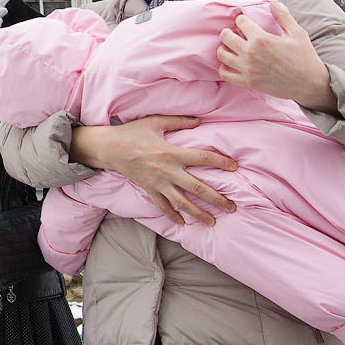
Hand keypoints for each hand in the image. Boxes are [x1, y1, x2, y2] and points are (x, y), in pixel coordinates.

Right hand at [71, 116, 238, 226]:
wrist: (109, 147)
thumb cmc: (132, 132)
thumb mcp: (156, 122)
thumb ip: (179, 121)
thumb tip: (200, 120)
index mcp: (172, 152)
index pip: (203, 157)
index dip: (221, 162)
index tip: (235, 167)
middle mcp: (168, 171)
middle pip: (198, 188)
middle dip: (217, 199)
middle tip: (232, 207)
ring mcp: (158, 183)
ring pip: (182, 203)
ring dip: (199, 214)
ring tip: (213, 222)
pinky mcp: (149, 189)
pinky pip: (162, 206)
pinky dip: (172, 216)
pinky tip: (183, 224)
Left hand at [217, 4, 334, 111]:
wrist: (310, 84)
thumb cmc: (305, 57)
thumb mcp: (297, 33)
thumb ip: (283, 16)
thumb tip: (273, 2)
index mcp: (262, 39)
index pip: (240, 21)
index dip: (242, 19)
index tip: (246, 22)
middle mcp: (251, 53)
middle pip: (225, 36)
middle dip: (229, 31)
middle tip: (236, 33)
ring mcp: (248, 69)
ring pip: (222, 54)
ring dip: (225, 48)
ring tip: (233, 47)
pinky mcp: (248, 82)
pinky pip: (225, 75)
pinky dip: (224, 68)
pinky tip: (232, 63)